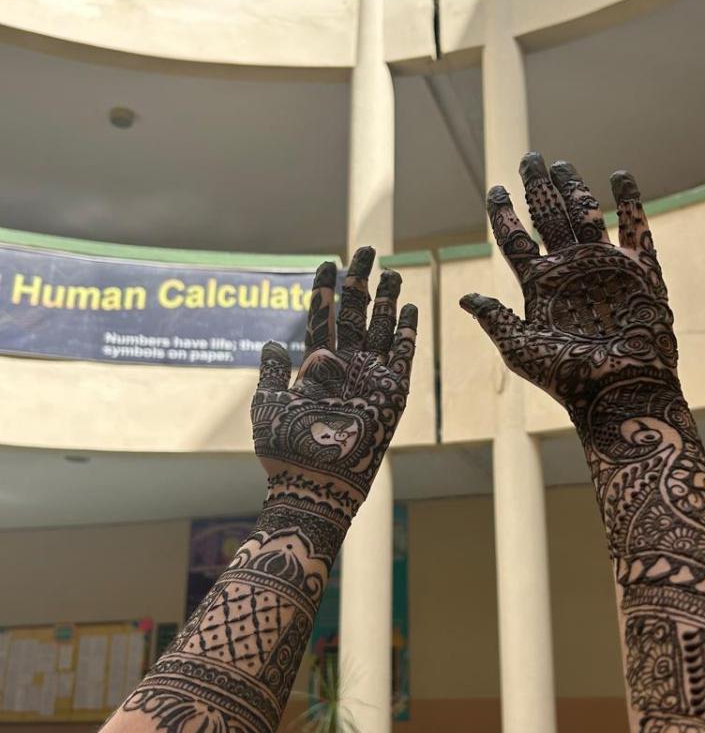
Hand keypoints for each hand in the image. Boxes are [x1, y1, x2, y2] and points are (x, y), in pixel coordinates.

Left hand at [252, 247, 416, 538]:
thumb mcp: (268, 407)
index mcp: (314, 365)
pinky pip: (401, 356)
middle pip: (354, 313)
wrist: (316, 482)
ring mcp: (369, 377)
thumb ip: (272, 373)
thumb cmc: (286, 451)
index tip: (327, 262)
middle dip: (360, 281)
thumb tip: (272, 342)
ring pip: (380, 328)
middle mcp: (344, 366)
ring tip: (391, 271)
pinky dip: (405, 331)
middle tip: (365, 250)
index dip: (324, 290)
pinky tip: (409, 308)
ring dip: (386, 299)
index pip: (321, 317)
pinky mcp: (391, 392)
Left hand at [459, 153, 677, 436]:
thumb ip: (496, 319)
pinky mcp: (640, 271)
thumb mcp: (521, 349)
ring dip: (574, 188)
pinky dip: (630, 201)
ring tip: (561, 165)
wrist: (621, 391)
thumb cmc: (570, 378)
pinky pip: (636, 229)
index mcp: (540, 286)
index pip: (516, 240)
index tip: (495, 189)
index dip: (504, 214)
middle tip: (529, 158)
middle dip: (538, 188)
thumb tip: (464, 298)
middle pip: (549, 218)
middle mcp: (570, 270)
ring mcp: (605, 267)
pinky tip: (619, 175)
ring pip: (586, 215)